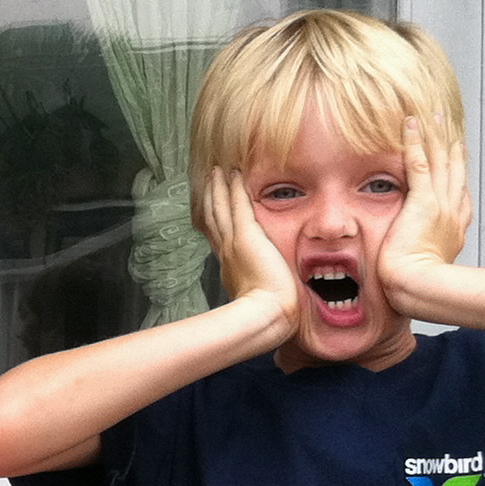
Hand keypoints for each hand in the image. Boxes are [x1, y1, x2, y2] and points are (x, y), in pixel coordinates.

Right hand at [194, 165, 296, 318]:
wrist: (264, 314)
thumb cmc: (268, 312)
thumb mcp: (259, 295)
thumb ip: (262, 285)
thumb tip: (275, 288)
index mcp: (229, 264)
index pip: (218, 235)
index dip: (214, 218)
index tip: (211, 205)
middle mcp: (226, 250)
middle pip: (213, 217)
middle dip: (211, 197)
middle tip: (209, 179)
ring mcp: (233, 242)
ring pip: (220, 207)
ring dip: (218, 187)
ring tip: (217, 171)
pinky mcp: (246, 235)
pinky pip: (238, 204)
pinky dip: (234, 188)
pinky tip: (234, 173)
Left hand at [377, 113, 473, 310]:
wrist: (417, 287)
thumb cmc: (415, 283)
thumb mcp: (425, 263)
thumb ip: (422, 250)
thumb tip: (412, 252)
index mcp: (455, 225)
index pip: (458, 189)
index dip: (457, 168)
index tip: (455, 151)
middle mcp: (453, 210)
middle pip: (454, 169)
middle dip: (451, 144)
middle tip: (448, 123)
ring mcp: (441, 204)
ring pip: (440, 161)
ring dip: (436, 135)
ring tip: (433, 114)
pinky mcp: (423, 202)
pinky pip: (419, 164)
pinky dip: (416, 142)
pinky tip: (411, 123)